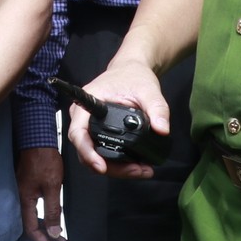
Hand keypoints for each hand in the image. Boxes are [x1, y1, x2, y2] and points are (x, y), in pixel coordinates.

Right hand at [16, 147, 65, 240]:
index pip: (32, 231)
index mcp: (24, 201)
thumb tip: (55, 233)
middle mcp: (20, 201)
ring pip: (31, 222)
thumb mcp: (53, 186)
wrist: (37, 140)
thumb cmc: (43, 159)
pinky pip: (32, 212)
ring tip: (61, 239)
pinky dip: (43, 221)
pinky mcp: (25, 191)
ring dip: (46, 232)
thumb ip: (53, 211)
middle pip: (29, 230)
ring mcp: (22, 196)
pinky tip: (52, 222)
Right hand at [67, 62, 166, 177]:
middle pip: (87, 151)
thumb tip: (162, 129)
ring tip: (142, 170)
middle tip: (136, 170)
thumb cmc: (133, 75)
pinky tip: (137, 166)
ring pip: (95, 155)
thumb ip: (157, 109)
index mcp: (88, 102)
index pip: (79, 133)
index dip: (87, 152)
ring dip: (117, 168)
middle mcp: (83, 117)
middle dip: (110, 167)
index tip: (101, 166)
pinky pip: (103, 152)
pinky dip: (119, 163)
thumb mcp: (148, 90)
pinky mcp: (99, 133)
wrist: (131, 70)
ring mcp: (90, 127)